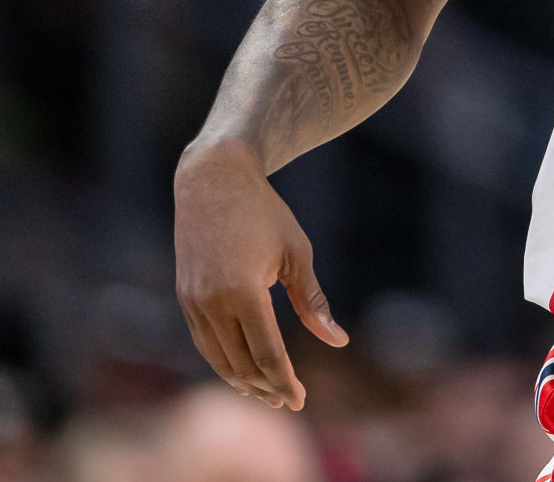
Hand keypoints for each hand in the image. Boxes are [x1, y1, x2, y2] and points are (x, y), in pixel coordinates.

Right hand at [173, 139, 347, 409]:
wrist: (213, 181)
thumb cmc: (265, 214)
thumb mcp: (298, 253)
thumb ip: (313, 302)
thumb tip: (338, 341)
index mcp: (243, 291)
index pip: (266, 353)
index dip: (285, 381)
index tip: (301, 401)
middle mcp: (212, 302)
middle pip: (240, 363)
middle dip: (266, 388)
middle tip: (288, 402)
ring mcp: (192, 301)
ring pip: (217, 359)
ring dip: (242, 381)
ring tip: (267, 395)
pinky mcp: (184, 297)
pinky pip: (204, 343)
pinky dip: (222, 362)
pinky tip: (240, 371)